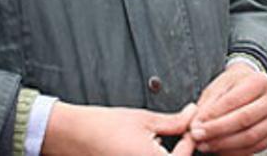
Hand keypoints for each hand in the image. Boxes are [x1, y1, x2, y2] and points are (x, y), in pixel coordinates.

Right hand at [41, 101, 195, 155]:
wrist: (74, 135)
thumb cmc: (104, 127)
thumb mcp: (145, 119)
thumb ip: (175, 121)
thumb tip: (192, 114)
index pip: (187, 153)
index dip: (191, 136)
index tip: (189, 124)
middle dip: (181, 149)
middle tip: (178, 133)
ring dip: (168, 154)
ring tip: (158, 140)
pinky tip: (146, 149)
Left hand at [186, 63, 266, 154]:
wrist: (254, 89)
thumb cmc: (234, 87)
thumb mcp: (218, 87)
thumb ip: (206, 105)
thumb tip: (192, 125)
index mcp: (260, 81)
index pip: (233, 101)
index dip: (212, 116)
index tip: (194, 126)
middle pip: (243, 119)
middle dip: (217, 131)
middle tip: (197, 137)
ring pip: (250, 137)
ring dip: (224, 144)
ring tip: (205, 145)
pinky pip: (255, 147)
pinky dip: (235, 151)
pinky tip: (219, 150)